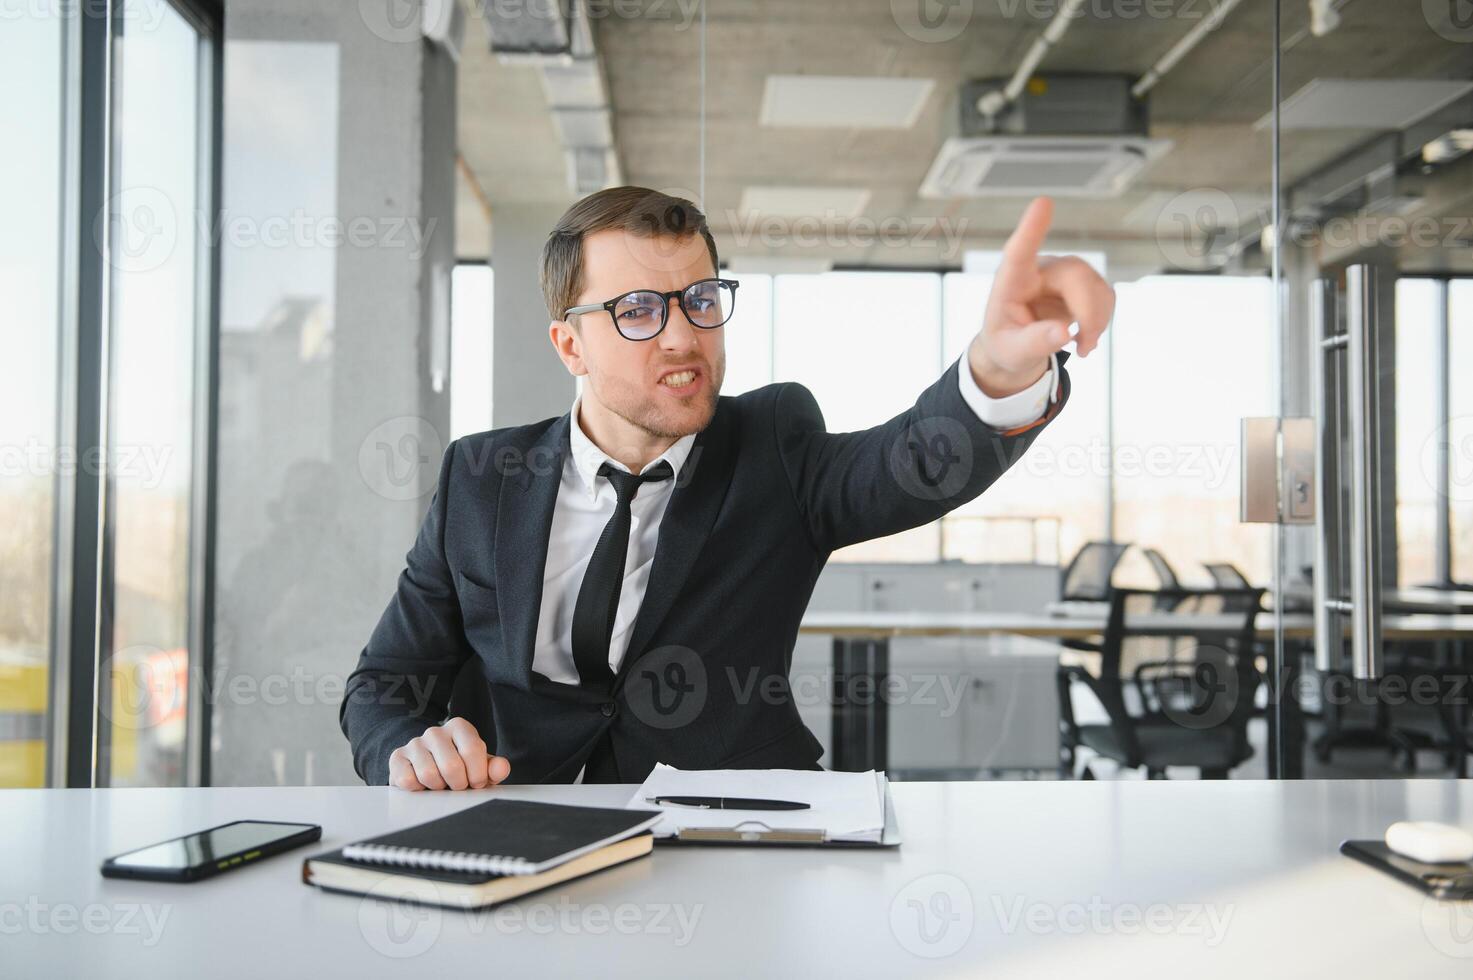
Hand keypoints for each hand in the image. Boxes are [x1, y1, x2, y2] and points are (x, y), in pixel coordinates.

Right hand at [388, 717, 510, 790]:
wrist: (426, 767)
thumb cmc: (460, 768)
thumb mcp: (480, 767)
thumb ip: (494, 768)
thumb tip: (501, 768)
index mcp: (459, 727)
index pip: (473, 750)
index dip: (478, 775)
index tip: (477, 783)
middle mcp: (435, 731)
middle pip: (451, 766)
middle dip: (458, 784)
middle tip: (457, 786)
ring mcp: (414, 743)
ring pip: (429, 775)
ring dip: (438, 788)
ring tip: (440, 784)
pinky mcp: (397, 758)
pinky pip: (408, 781)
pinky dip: (418, 789)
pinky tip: (423, 784)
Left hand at [970, 196, 1114, 396]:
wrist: (1017, 346)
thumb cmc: (1006, 343)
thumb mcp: (1012, 352)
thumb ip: (1034, 343)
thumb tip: (1064, 333)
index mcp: (1011, 281)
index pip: (1020, 251)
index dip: (1032, 228)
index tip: (1042, 203)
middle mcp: (1039, 269)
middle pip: (1075, 275)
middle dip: (1088, 312)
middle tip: (1085, 347)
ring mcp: (1063, 273)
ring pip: (1095, 284)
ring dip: (1098, 320)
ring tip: (1083, 346)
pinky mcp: (1082, 282)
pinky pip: (1105, 294)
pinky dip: (1103, 319)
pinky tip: (1085, 335)